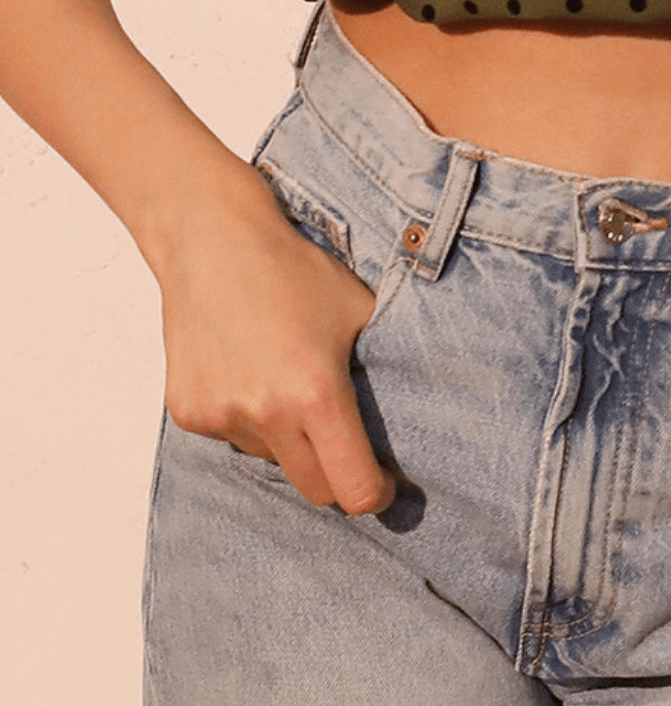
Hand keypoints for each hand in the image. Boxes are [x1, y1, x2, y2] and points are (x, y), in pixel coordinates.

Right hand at [157, 168, 396, 517]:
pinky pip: (233, 438)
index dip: (375, 493)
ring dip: (287, 439)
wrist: (213, 241)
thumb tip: (416, 407)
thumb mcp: (359, 309)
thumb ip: (384, 364)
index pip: (352, 489)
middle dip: (336, 475)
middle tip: (345, 443)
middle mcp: (265, 413)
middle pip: (313, 490)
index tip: (383, 483)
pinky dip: (248, 420)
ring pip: (270, 459)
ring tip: (286, 380)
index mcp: (315, 392)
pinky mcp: (188, 413)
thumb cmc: (293, 270)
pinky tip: (249, 371)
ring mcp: (221, 416)